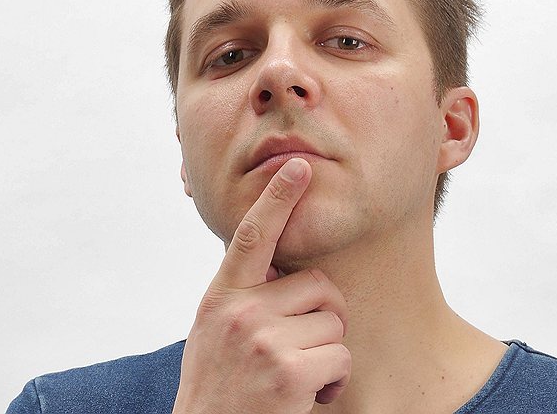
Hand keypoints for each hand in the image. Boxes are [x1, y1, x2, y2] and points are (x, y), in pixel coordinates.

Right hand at [172, 158, 350, 413]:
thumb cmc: (219, 390)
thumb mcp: (215, 335)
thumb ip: (243, 299)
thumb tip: (285, 270)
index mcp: (221, 298)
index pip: (252, 237)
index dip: (277, 198)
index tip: (298, 166)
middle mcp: (240, 312)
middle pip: (319, 286)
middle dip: (321, 319)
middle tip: (296, 353)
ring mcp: (263, 340)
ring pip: (334, 324)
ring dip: (325, 356)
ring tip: (291, 380)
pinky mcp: (289, 371)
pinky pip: (341, 358)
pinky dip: (332, 383)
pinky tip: (303, 400)